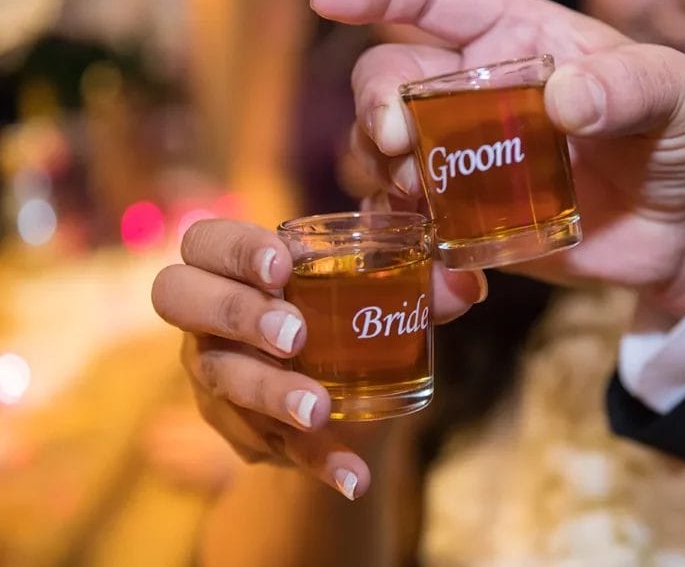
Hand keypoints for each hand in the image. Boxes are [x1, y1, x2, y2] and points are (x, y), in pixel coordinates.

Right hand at [151, 219, 482, 496]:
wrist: (337, 395)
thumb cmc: (347, 316)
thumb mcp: (379, 297)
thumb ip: (419, 285)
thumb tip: (468, 287)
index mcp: (236, 265)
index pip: (206, 241)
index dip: (233, 249)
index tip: (281, 267)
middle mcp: (208, 315)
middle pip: (181, 298)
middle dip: (238, 314)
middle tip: (294, 335)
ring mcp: (214, 372)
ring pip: (222, 378)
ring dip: (272, 393)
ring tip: (318, 409)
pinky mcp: (236, 427)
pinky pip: (267, 444)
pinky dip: (315, 461)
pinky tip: (352, 478)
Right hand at [312, 0, 684, 316]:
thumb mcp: (679, 97)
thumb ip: (632, 87)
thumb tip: (565, 100)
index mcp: (519, 39)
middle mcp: (478, 94)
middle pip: (389, 81)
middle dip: (376, 109)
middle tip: (399, 145)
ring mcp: (469, 161)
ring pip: (386, 158)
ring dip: (386, 186)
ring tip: (426, 220)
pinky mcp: (472, 224)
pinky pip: (417, 235)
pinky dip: (419, 264)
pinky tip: (458, 292)